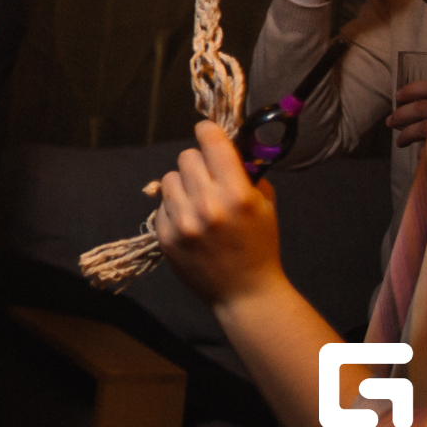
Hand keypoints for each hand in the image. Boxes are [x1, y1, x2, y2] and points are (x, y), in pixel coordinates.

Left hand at [155, 120, 286, 307]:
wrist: (246, 293)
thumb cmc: (260, 246)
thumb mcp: (265, 206)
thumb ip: (247, 173)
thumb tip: (228, 146)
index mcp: (237, 194)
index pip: (211, 141)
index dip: (209, 132)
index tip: (208, 133)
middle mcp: (207, 204)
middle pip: (186, 157)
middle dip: (199, 164)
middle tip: (209, 179)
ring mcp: (183, 221)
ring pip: (168, 179)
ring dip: (182, 185)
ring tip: (198, 203)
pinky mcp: (166, 236)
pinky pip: (161, 205)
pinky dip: (174, 209)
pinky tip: (190, 224)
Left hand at [388, 81, 426, 148]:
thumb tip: (418, 103)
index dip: (414, 90)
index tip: (399, 95)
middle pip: (422, 108)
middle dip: (401, 115)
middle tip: (389, 122)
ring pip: (423, 129)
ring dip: (407, 135)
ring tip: (400, 142)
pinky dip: (424, 152)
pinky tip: (420, 155)